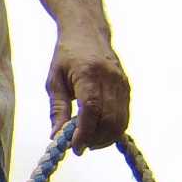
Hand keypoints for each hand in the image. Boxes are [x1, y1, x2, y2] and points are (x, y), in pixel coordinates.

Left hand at [47, 35, 129, 151]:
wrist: (88, 32)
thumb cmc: (66, 56)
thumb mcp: (54, 81)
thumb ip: (58, 109)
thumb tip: (57, 137)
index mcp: (89, 74)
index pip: (92, 109)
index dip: (85, 132)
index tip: (75, 148)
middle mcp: (111, 79)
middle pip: (110, 119)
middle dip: (95, 139)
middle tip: (79, 146)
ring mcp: (122, 83)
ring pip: (121, 121)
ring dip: (105, 138)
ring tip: (88, 140)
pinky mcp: (127, 88)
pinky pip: (124, 116)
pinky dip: (112, 129)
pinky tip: (98, 130)